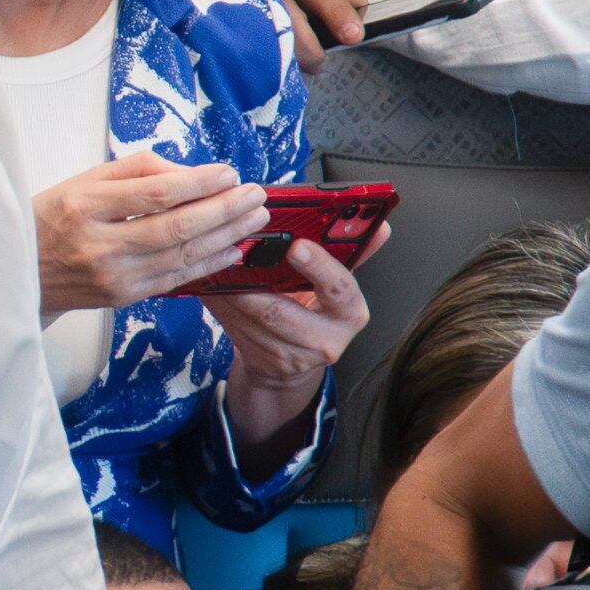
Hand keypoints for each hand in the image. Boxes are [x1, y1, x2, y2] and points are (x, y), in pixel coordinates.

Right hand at [33, 152, 277, 315]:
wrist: (21, 273)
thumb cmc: (55, 217)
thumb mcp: (85, 180)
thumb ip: (138, 170)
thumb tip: (191, 174)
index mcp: (85, 206)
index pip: (153, 193)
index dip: (198, 183)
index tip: (229, 173)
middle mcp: (99, 245)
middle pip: (175, 227)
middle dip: (224, 210)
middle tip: (256, 195)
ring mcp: (112, 277)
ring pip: (181, 256)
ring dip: (226, 237)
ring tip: (255, 218)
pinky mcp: (122, 299)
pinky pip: (175, 280)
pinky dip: (208, 264)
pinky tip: (233, 249)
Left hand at [198, 215, 382, 453]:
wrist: (295, 364)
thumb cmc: (315, 311)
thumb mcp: (337, 284)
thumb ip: (352, 254)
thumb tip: (379, 226)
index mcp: (349, 313)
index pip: (339, 287)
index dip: (318, 266)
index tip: (296, 245)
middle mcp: (325, 340)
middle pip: (283, 311)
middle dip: (254, 285)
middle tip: (237, 255)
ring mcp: (293, 356)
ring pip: (253, 321)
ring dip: (229, 293)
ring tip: (216, 264)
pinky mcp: (264, 361)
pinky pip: (236, 328)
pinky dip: (221, 304)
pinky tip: (210, 285)